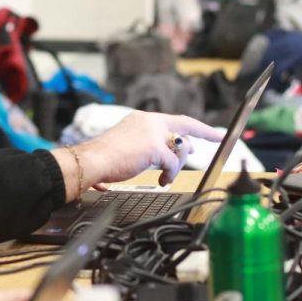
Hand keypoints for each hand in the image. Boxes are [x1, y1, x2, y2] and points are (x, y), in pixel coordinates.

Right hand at [61, 111, 224, 195]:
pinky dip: (170, 175)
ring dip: (175, 165)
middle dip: (195, 139)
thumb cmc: (104, 157)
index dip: (194, 127)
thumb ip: (148, 145)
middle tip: (200, 147)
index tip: (208, 132)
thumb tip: (165, 156)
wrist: (93, 159)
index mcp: (142, 119)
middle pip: (184, 127)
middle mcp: (150, 121)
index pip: (174, 120)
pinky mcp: (155, 147)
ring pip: (179, 149)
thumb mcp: (129, 144)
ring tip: (165, 176)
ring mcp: (154, 133)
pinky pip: (172, 164)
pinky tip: (162, 181)